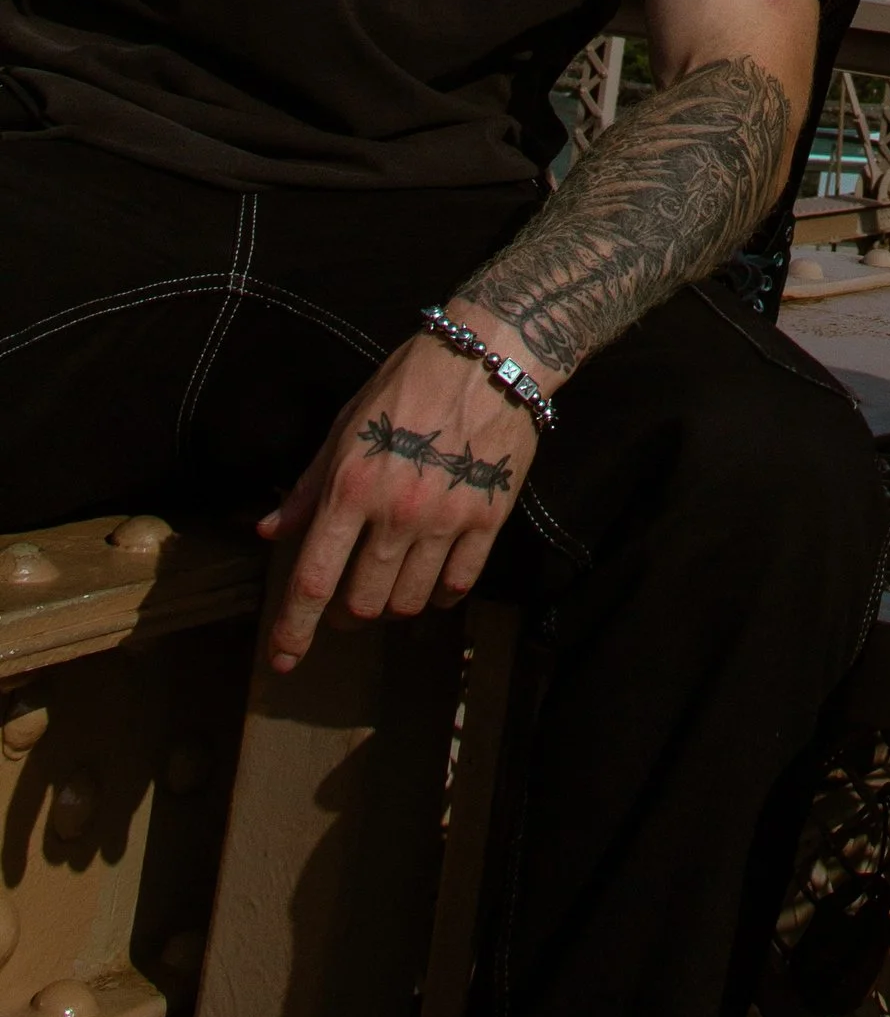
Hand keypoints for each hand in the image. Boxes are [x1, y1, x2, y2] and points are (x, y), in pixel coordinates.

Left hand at [257, 327, 539, 669]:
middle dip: (346, 616)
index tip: (283, 659)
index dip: (293, 628)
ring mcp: (446, 519)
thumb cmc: (409, 383)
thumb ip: (309, 486)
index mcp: (352, 486)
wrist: (489, 356)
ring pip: (408, 601)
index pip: (313, 578)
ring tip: (389, 588)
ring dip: (392, 606)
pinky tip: (432, 582)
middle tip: (345, 606)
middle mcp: (396, 511)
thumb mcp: (347, 425)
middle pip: (362, 603)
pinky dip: (439, 597)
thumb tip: (271, 532)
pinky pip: (458, 585)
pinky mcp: (488, 519)